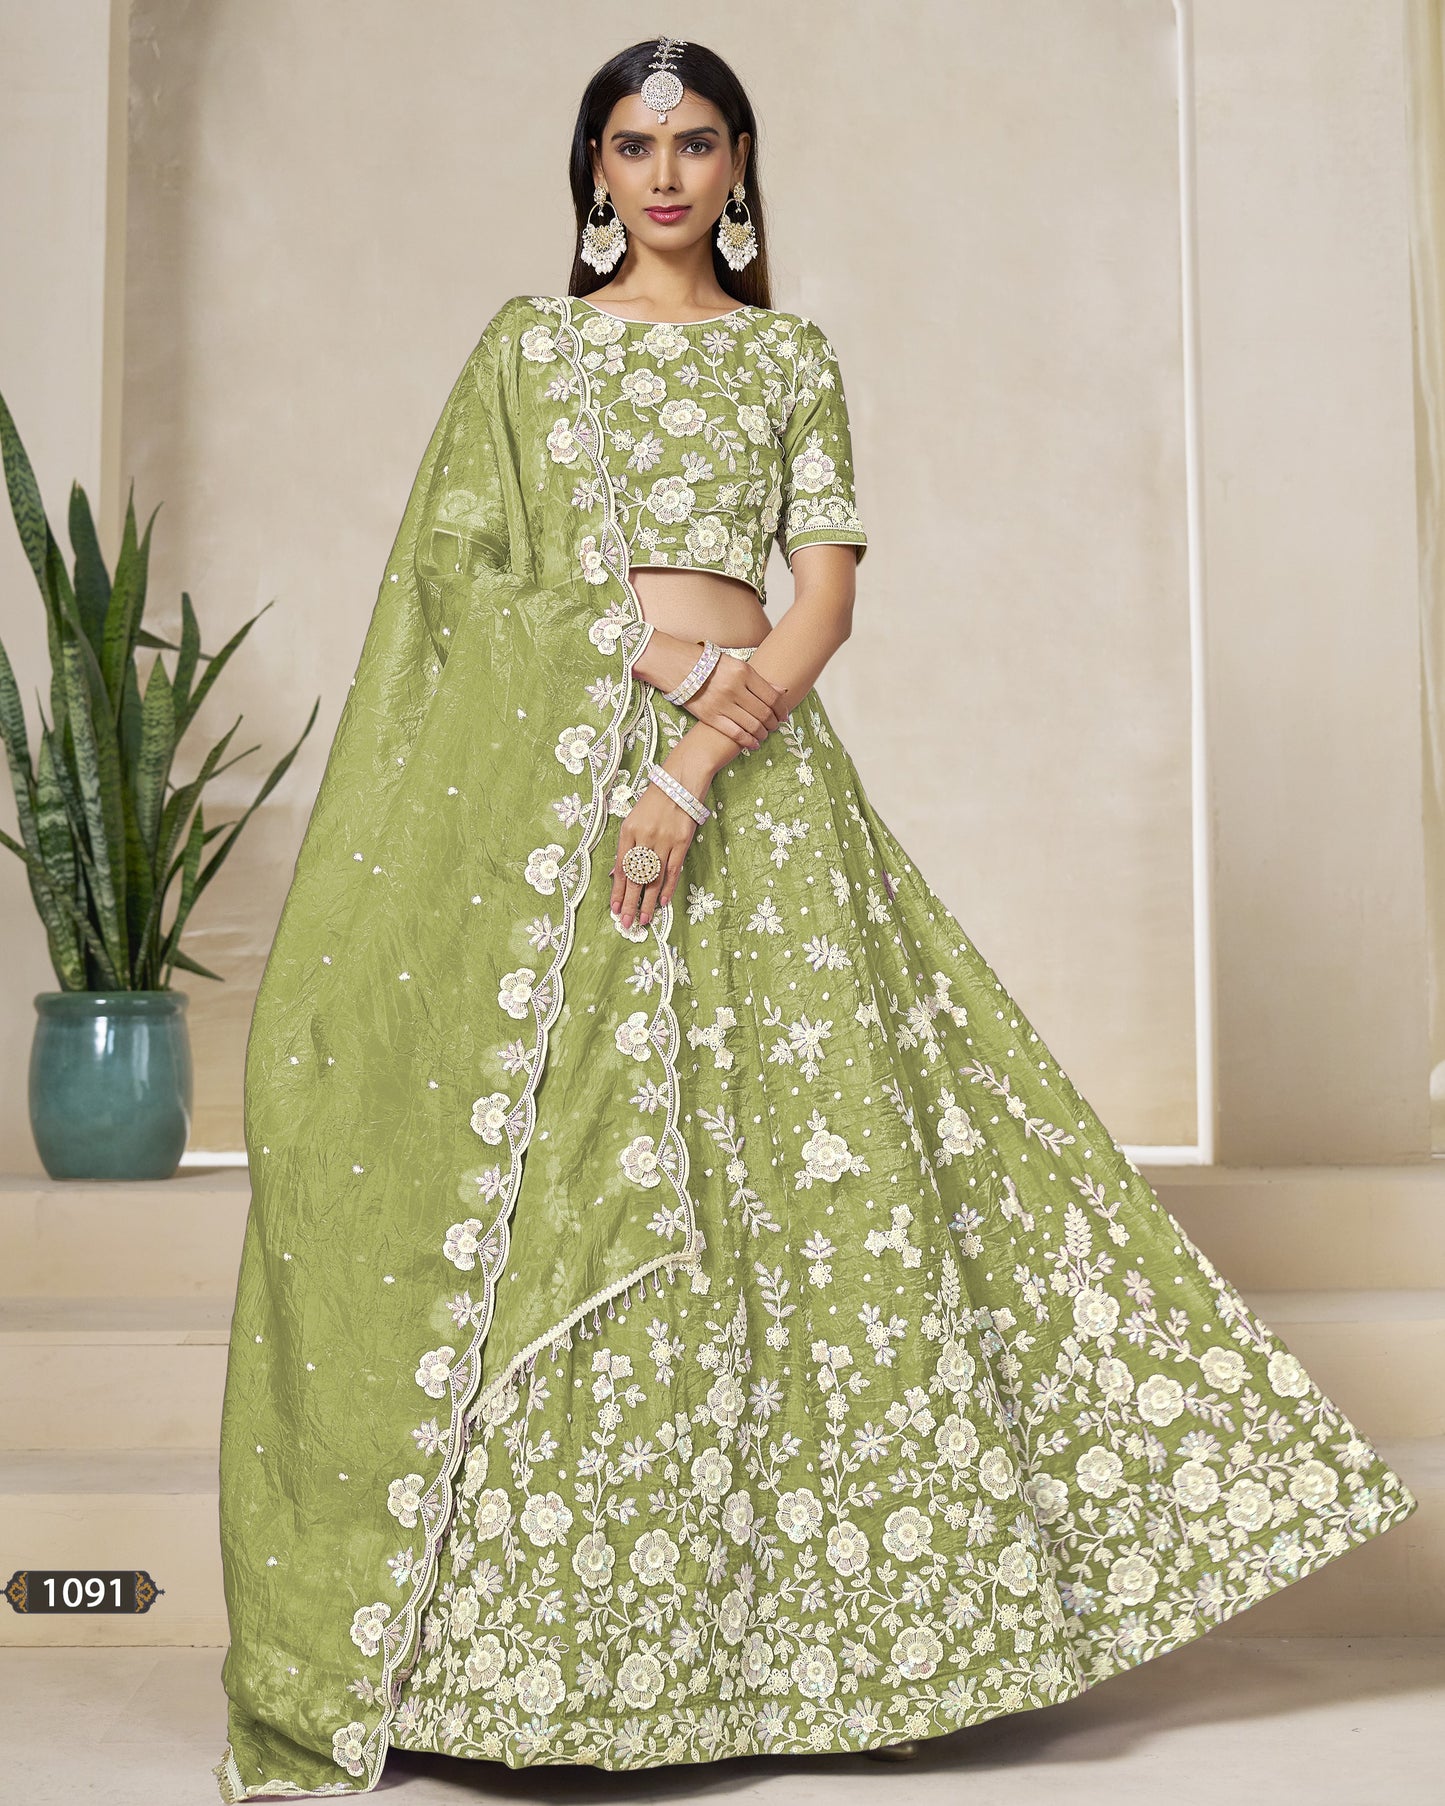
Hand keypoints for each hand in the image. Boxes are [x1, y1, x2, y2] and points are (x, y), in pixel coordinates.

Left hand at [609, 774, 705, 929]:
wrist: (680, 781)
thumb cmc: (655, 800)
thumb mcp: (634, 819)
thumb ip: (627, 846)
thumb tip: (619, 873)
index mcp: (628, 831)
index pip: (620, 869)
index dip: (617, 891)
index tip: (615, 910)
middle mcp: (644, 837)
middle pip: (635, 878)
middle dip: (629, 903)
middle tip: (626, 923)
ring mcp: (664, 841)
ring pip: (654, 878)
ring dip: (648, 901)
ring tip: (644, 919)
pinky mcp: (682, 843)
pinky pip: (673, 870)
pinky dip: (667, 888)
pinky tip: (663, 902)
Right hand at [684, 648, 789, 750]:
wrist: (679, 667)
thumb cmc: (710, 665)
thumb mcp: (737, 665)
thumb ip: (758, 680)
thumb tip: (782, 691)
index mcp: (744, 672)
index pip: (772, 697)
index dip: (782, 710)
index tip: (784, 716)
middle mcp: (735, 688)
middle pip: (764, 712)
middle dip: (773, 723)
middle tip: (775, 726)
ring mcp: (722, 703)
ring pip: (753, 725)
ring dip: (763, 733)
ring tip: (764, 734)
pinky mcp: (711, 716)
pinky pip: (736, 733)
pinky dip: (748, 741)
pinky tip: (754, 744)